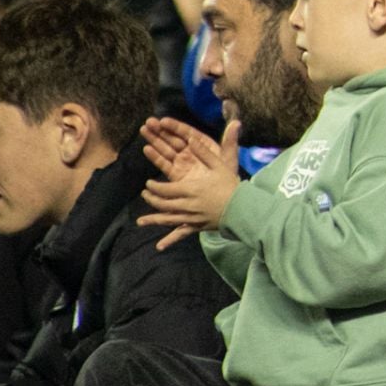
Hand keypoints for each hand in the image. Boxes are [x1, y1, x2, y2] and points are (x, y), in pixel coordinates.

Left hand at [139, 118, 241, 247]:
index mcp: (191, 189)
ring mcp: (192, 218)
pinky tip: (159, 247)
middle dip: (152, 200)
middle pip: (163, 204)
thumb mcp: (219, 165)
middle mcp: (187, 205)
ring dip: (153, 219)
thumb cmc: (231, 185)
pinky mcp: (198, 227)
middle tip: (146, 195)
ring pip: (168, 219)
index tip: (148, 183)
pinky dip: (170, 240)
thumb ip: (204, 152)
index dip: (154, 187)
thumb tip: (190, 138)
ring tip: (141, 221)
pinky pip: (181, 234)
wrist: (243, 207)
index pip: (165, 189)